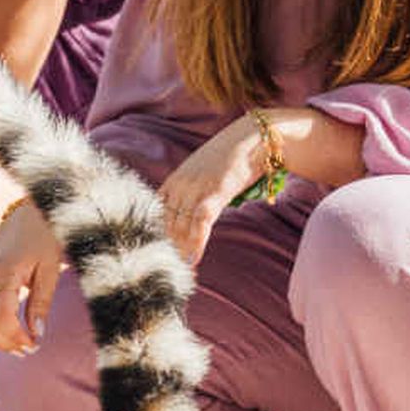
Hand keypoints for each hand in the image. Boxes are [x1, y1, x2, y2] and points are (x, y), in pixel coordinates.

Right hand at [0, 198, 65, 356]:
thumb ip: (41, 303)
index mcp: (4, 271)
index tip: (34, 346)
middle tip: (28, 351)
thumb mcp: (50, 270)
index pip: (2, 316)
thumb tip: (37, 335)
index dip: (17, 336)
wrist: (29, 215)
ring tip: (14, 349)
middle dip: (7, 341)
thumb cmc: (44, 240)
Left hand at [158, 113, 278, 262]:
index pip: (155, 213)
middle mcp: (180, 184)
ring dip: (180, 251)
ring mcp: (196, 187)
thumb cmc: (231, 158)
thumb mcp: (203, 174)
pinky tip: (194, 259)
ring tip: (178, 272)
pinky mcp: (215, 191)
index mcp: (174, 180)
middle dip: (167, 248)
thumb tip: (189, 216)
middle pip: (166, 224)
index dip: (155, 235)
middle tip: (166, 271)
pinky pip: (200, 222)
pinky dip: (196, 243)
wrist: (254, 138)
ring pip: (181, 226)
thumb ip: (191, 192)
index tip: (155, 256)